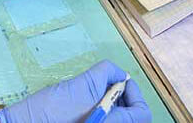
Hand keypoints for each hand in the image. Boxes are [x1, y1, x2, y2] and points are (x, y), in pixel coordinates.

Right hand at [0, 60, 150, 122]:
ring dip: (116, 107)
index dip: (136, 94)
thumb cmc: (50, 111)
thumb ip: (105, 75)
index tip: (124, 82)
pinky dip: (103, 112)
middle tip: (113, 87)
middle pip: (133, 118)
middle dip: (126, 100)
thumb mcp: (83, 85)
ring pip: (119, 120)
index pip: (142, 113)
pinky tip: (88, 107)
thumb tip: (120, 74)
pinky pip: (106, 120)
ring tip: (99, 96)